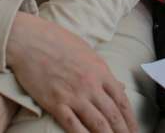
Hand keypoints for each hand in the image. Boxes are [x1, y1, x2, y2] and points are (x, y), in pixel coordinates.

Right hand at [7, 13, 136, 132]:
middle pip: (113, 115)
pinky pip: (73, 125)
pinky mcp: (55, 103)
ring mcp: (73, 95)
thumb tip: (120, 87)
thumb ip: (103, 72)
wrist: (30, 40)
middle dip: (123, 132)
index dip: (130, 120)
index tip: (134, 131)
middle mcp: (90, 85)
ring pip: (97, 124)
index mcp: (100, 71)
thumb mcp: (87, 53)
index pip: (122, 100)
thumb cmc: (58, 42)